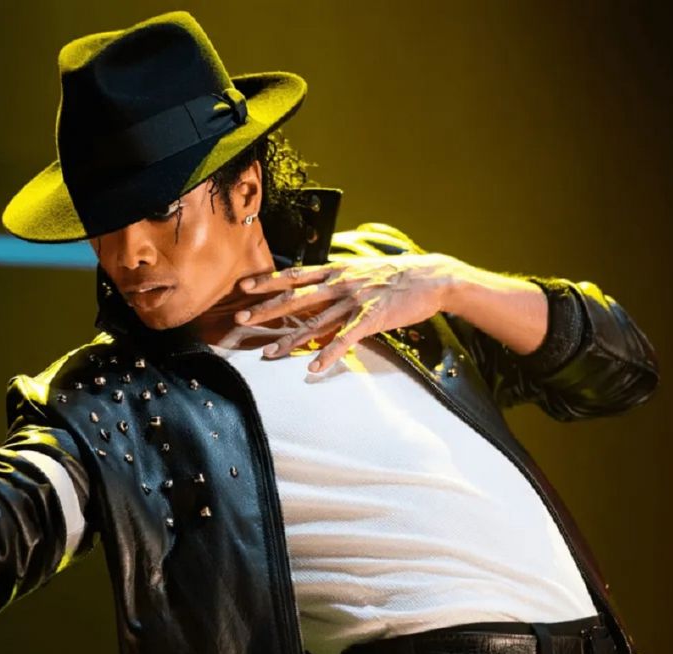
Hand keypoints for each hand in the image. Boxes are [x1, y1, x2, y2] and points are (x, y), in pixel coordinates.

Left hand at [234, 254, 461, 371]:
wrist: (432, 276)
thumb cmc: (397, 275)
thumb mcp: (362, 269)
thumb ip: (338, 278)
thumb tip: (317, 286)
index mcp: (336, 271)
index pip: (294, 274)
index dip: (267, 280)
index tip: (243, 286)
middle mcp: (340, 283)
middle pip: (295, 298)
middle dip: (266, 309)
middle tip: (240, 318)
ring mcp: (354, 300)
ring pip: (315, 322)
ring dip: (290, 339)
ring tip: (269, 353)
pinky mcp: (371, 317)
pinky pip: (345, 338)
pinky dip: (328, 353)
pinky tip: (313, 366)